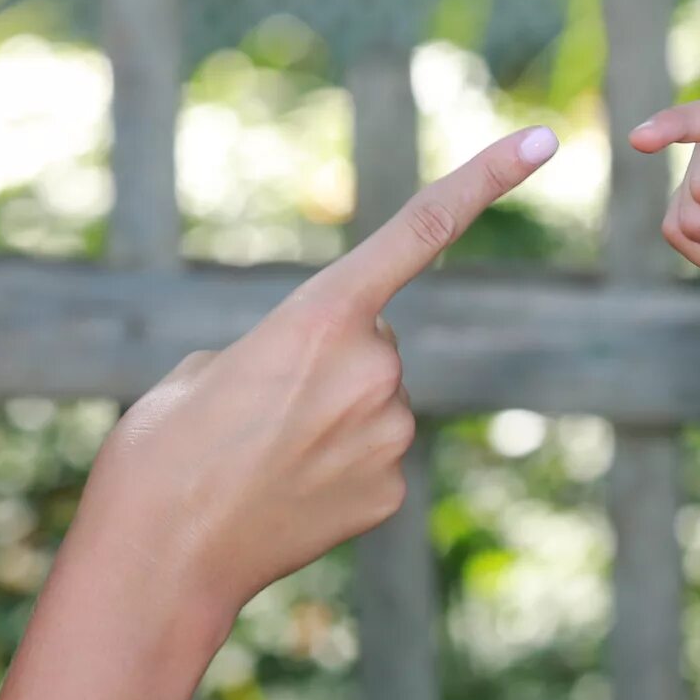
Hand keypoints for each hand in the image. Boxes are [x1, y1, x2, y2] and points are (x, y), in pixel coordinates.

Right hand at [82, 126, 557, 618]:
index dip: (486, 179)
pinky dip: (337, 467)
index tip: (542, 140)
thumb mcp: (208, 367)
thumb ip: (281, 348)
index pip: (420, 230)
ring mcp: (388, 435)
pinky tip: (288, 493)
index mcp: (320, 316)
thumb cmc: (163, 451)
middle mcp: (372, 369)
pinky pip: (373, 455)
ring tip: (264, 455)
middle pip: (375, 338)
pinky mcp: (392, 492)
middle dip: (330, 359)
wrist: (157, 560)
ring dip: (331, 416)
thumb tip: (321, 377)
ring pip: (375, 400)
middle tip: (260, 407)